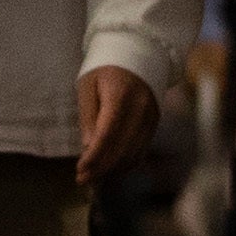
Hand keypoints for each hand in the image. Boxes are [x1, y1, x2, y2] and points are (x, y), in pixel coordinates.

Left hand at [72, 66, 158, 190]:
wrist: (137, 55)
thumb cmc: (106, 69)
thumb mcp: (89, 85)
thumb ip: (88, 116)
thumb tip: (88, 147)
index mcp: (120, 96)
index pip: (107, 134)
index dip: (94, 156)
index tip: (80, 170)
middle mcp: (139, 109)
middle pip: (121, 148)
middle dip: (101, 168)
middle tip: (83, 180)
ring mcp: (150, 118)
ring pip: (133, 153)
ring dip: (113, 169)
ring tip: (94, 177)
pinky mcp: (154, 123)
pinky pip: (142, 150)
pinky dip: (127, 163)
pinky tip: (112, 169)